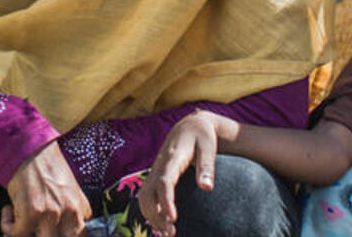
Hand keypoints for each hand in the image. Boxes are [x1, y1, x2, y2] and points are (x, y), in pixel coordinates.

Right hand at [2, 142, 89, 236]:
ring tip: (20, 221)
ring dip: (27, 233)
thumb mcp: (69, 187)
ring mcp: (50, 215)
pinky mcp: (30, 215)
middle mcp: (69, 214)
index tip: (52, 229)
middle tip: (36, 229)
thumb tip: (66, 223)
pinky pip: (16, 234)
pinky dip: (8, 225)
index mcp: (80, 208)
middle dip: (51, 236)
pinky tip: (8, 210)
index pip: (82, 236)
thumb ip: (72, 207)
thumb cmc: (45, 163)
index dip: (66, 235)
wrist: (28, 145)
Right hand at [137, 111, 233, 236]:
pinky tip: (162, 225)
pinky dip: (150, 212)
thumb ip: (207, 167)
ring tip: (167, 233)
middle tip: (172, 233)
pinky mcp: (155, 177)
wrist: (188, 126)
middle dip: (156, 215)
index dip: (166, 202)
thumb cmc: (202, 137)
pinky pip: (146, 197)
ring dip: (151, 216)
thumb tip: (208, 188)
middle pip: (148, 194)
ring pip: (143, 198)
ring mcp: (154, 172)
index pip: (164, 183)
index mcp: (172, 159)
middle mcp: (159, 167)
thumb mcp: (208, 148)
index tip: (173, 219)